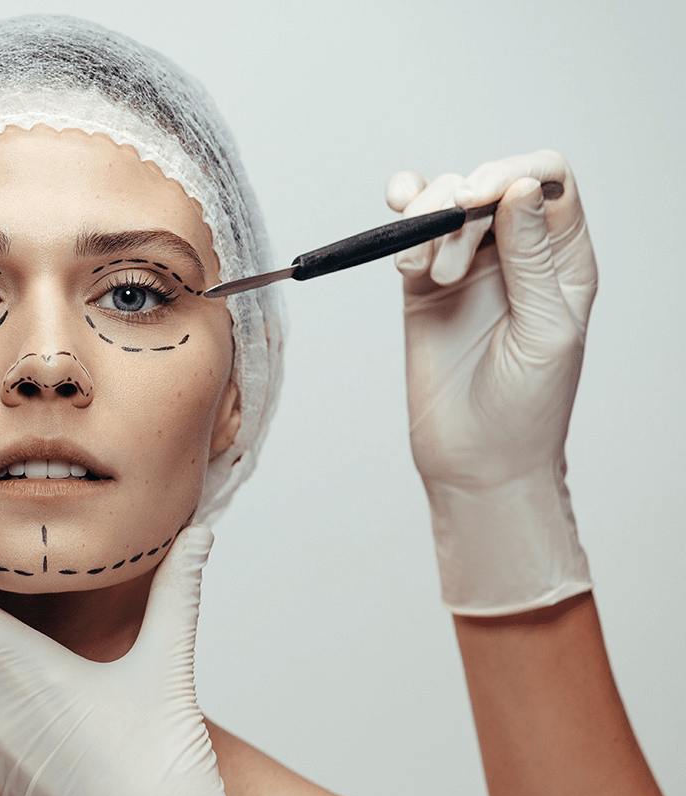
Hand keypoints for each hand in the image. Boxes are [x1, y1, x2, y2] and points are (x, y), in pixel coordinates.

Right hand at [386, 150, 595, 615]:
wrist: (477, 460)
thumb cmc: (527, 407)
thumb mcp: (544, 328)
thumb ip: (532, 256)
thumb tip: (519, 189)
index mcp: (564, 258)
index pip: (548, 181)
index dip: (513, 173)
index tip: (479, 197)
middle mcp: (518, 253)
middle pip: (488, 185)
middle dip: (460, 206)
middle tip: (446, 258)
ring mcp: (468, 266)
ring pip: (445, 202)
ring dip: (426, 223)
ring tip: (422, 274)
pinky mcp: (422, 285)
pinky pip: (410, 233)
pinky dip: (400, 217)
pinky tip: (395, 222)